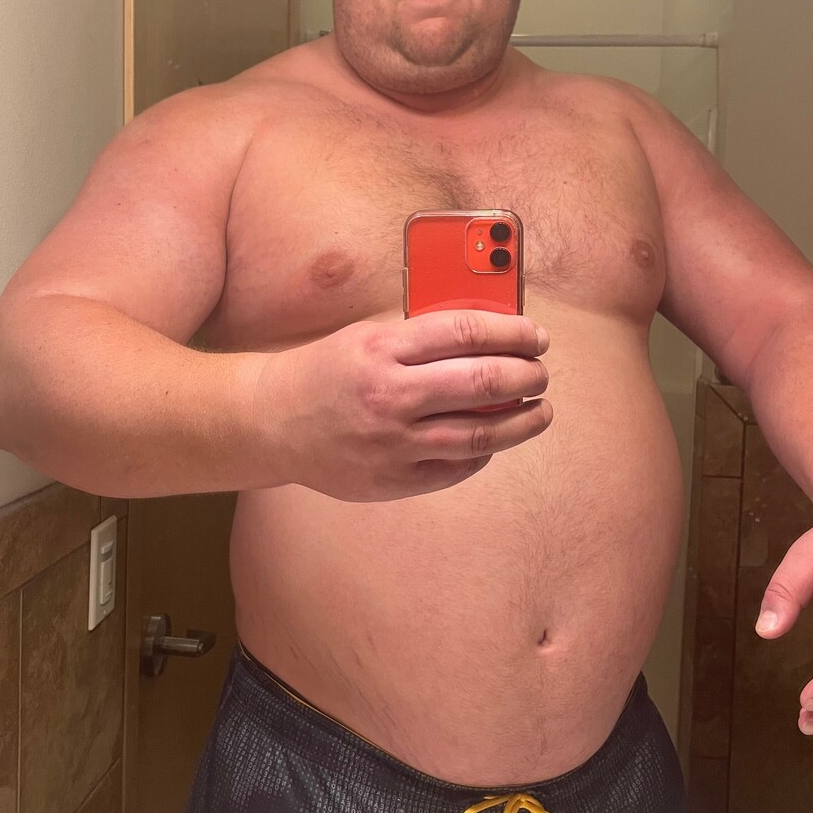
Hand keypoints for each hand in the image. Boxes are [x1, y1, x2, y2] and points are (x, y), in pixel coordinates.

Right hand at [256, 309, 551, 502]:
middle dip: (526, 375)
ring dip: (522, 422)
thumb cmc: (328, 371)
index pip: (467, 332)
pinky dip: (484, 451)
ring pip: (479, 435)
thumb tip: (493, 334)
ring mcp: (392, 444)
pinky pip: (457, 467)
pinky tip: (495, 438)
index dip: (513, 333)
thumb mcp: (367, 335)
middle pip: (482, 383)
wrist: (272, 422)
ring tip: (540, 410)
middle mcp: (389, 396)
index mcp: (383, 349)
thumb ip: (422, 336)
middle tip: (540, 372)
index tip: (535, 336)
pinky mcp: (393, 479)